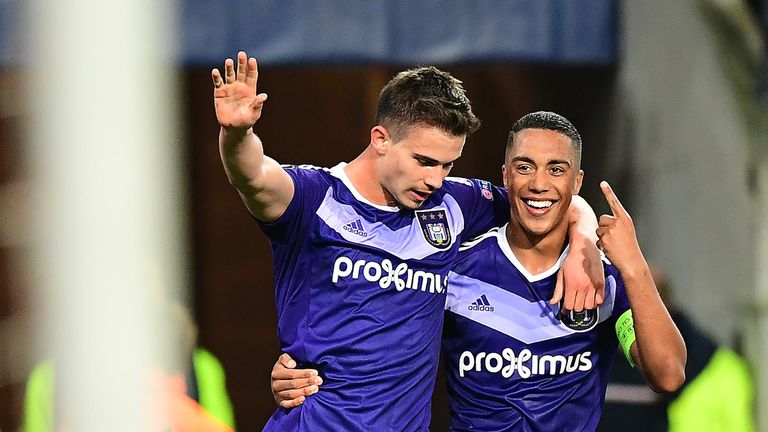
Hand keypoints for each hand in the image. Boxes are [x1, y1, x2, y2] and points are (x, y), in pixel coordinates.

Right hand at [212, 51, 267, 130]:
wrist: (233, 128)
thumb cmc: (246, 121)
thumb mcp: (254, 114)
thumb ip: (257, 105)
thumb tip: (264, 96)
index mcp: (250, 90)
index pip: (252, 76)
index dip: (252, 67)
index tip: (252, 60)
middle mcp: (240, 87)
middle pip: (241, 72)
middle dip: (241, 63)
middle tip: (241, 54)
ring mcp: (229, 88)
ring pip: (229, 75)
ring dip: (229, 68)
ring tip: (229, 61)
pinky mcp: (219, 93)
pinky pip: (218, 82)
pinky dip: (216, 77)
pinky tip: (215, 71)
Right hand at [271, 353, 322, 408]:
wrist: (281, 379)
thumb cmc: (287, 368)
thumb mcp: (284, 359)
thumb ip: (286, 358)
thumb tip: (291, 364)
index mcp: (276, 373)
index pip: (291, 374)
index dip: (304, 373)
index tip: (315, 372)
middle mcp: (275, 384)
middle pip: (293, 384)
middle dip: (307, 382)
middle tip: (318, 380)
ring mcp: (277, 394)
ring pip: (292, 394)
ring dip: (304, 391)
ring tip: (315, 388)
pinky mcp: (280, 403)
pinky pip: (287, 404)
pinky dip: (295, 402)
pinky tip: (303, 399)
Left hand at [550, 195, 604, 310]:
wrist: (585, 249)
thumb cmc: (571, 260)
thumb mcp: (561, 274)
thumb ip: (558, 290)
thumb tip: (553, 302)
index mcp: (572, 284)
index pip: (569, 306)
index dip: (566, 309)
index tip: (565, 308)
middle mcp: (583, 287)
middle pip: (580, 308)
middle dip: (575, 307)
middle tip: (573, 302)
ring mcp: (594, 285)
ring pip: (590, 306)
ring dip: (585, 305)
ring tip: (582, 300)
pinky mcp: (601, 283)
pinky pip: (600, 300)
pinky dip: (596, 302)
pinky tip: (591, 298)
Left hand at [596, 181, 643, 273]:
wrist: (632, 261)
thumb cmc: (628, 246)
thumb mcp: (626, 231)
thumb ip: (616, 223)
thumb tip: (602, 221)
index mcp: (625, 218)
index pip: (614, 203)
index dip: (608, 192)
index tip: (602, 183)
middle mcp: (618, 222)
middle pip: (602, 218)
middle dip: (604, 227)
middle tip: (614, 237)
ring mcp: (611, 230)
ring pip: (598, 230)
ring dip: (603, 237)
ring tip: (614, 244)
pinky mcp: (604, 239)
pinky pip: (598, 240)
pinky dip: (602, 245)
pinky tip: (611, 249)